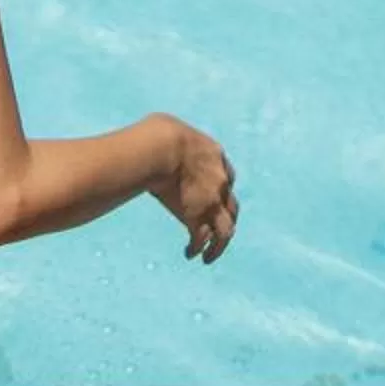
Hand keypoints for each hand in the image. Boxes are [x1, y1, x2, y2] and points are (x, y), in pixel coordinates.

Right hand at [151, 116, 238, 263]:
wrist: (162, 148)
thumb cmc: (158, 133)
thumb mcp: (170, 128)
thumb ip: (171, 138)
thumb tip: (153, 134)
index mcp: (216, 157)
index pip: (226, 177)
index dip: (220, 189)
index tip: (212, 198)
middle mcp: (221, 183)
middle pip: (231, 208)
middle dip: (225, 220)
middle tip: (218, 234)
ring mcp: (211, 202)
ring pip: (225, 231)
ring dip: (219, 246)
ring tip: (209, 257)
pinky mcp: (197, 217)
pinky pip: (201, 239)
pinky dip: (197, 248)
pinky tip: (190, 253)